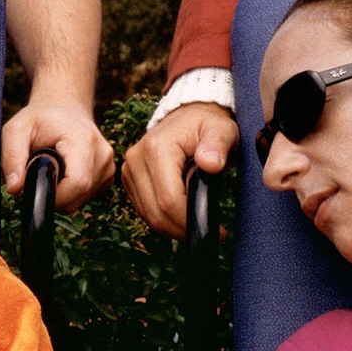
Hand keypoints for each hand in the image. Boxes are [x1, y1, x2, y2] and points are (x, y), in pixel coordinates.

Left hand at [2, 102, 114, 211]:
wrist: (65, 108)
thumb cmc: (40, 119)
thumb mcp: (16, 129)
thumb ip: (12, 157)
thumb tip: (14, 188)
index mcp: (84, 140)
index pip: (77, 183)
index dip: (54, 195)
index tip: (36, 187)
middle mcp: (102, 154)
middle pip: (78, 196)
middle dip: (53, 196)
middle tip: (40, 174)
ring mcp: (108, 166)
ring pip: (81, 200)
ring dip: (61, 194)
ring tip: (53, 169)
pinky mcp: (108, 176)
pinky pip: (86, 197)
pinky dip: (70, 193)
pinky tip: (64, 173)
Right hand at [122, 102, 237, 237]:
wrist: (189, 116)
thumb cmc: (209, 125)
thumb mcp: (222, 130)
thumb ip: (219, 144)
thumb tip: (211, 164)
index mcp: (156, 149)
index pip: (169, 200)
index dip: (191, 221)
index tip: (218, 231)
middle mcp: (135, 160)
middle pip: (156, 213)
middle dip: (184, 229)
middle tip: (211, 233)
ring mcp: (128, 171)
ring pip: (149, 217)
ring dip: (175, 229)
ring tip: (200, 225)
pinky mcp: (129, 181)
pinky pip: (145, 212)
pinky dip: (165, 221)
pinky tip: (184, 218)